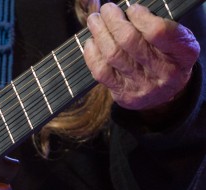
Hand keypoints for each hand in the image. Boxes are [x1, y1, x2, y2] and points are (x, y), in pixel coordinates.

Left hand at [83, 3, 199, 110]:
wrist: (165, 94)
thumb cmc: (169, 57)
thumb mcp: (175, 40)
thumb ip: (156, 25)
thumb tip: (125, 12)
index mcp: (183, 53)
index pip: (157, 31)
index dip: (139, 17)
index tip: (132, 9)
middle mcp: (164, 72)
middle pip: (129, 41)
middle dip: (113, 21)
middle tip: (106, 10)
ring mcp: (142, 85)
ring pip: (113, 55)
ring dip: (99, 33)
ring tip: (95, 21)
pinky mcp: (123, 94)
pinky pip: (101, 72)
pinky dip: (92, 53)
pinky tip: (92, 42)